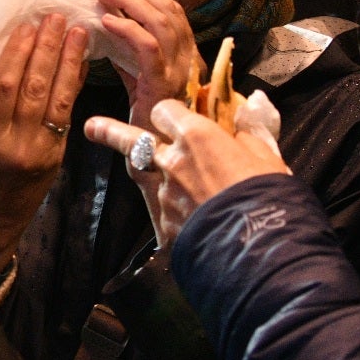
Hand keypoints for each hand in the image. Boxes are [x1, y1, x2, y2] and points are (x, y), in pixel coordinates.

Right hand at [0, 14, 87, 272]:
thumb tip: (5, 55)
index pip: (3, 88)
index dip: (17, 55)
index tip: (26, 26)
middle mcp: (16, 146)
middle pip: (34, 89)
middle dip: (47, 50)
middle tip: (55, 18)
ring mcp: (41, 152)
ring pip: (57, 100)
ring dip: (68, 62)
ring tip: (75, 32)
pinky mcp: (58, 156)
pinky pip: (67, 114)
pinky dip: (74, 85)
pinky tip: (79, 62)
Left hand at [83, 100, 287, 248]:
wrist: (256, 252)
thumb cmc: (268, 197)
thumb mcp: (268, 157)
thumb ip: (251, 132)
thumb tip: (250, 107)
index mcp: (196, 137)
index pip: (166, 111)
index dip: (170, 113)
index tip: (174, 116)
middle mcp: (170, 162)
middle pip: (133, 140)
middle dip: (112, 132)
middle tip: (91, 127)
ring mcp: (162, 196)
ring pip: (139, 173)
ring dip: (132, 165)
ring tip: (111, 161)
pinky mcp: (163, 227)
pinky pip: (157, 210)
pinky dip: (162, 206)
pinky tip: (169, 212)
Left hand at [91, 0, 197, 119]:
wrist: (154, 156)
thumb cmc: (146, 119)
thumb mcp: (137, 76)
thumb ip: (129, 52)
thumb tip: (108, 22)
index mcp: (185, 53)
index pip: (171, 9)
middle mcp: (188, 58)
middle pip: (167, 8)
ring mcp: (179, 70)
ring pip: (161, 22)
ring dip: (129, 0)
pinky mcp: (164, 84)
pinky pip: (149, 47)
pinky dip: (127, 29)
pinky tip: (106, 20)